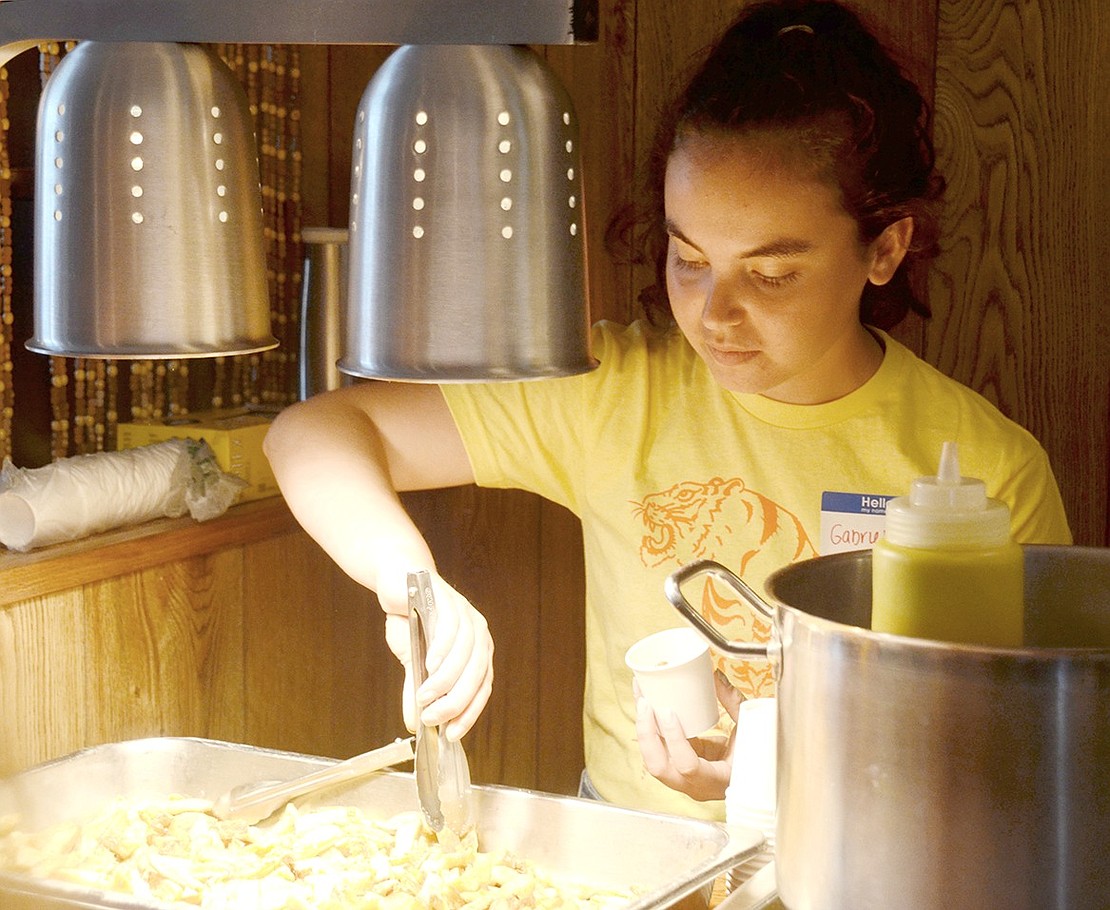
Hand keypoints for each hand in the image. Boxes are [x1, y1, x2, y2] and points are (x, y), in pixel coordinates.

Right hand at [380, 569, 493, 741]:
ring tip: (425, 697)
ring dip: (445, 680)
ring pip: (465, 654)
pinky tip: (429, 665)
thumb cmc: (410, 620)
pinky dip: (442, 650)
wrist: (397, 581)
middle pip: (477, 674)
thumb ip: (417, 689)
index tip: (452, 734)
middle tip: (432, 718)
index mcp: (477, 651)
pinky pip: (452, 628)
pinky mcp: (450, 600)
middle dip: (456, 702)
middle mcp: (478, 634)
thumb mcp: (413, 661)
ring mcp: (466, 615)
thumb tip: (413, 724)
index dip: (469, 713)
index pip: (482, 688)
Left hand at [634, 670, 742, 800]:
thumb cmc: (752, 759)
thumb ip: (733, 703)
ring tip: (641, 696)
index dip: (675, 739)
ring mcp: (679, 780)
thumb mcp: (749, 730)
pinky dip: (647, 728)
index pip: (687, 765)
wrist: (748, 777)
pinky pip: (655, 751)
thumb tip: (715, 676)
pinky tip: (645, 703)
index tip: (668, 712)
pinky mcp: (673, 767)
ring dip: (643, 728)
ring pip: (651, 759)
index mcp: (714, 781)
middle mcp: (692, 785)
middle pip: (657, 766)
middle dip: (647, 733)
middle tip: (646, 702)